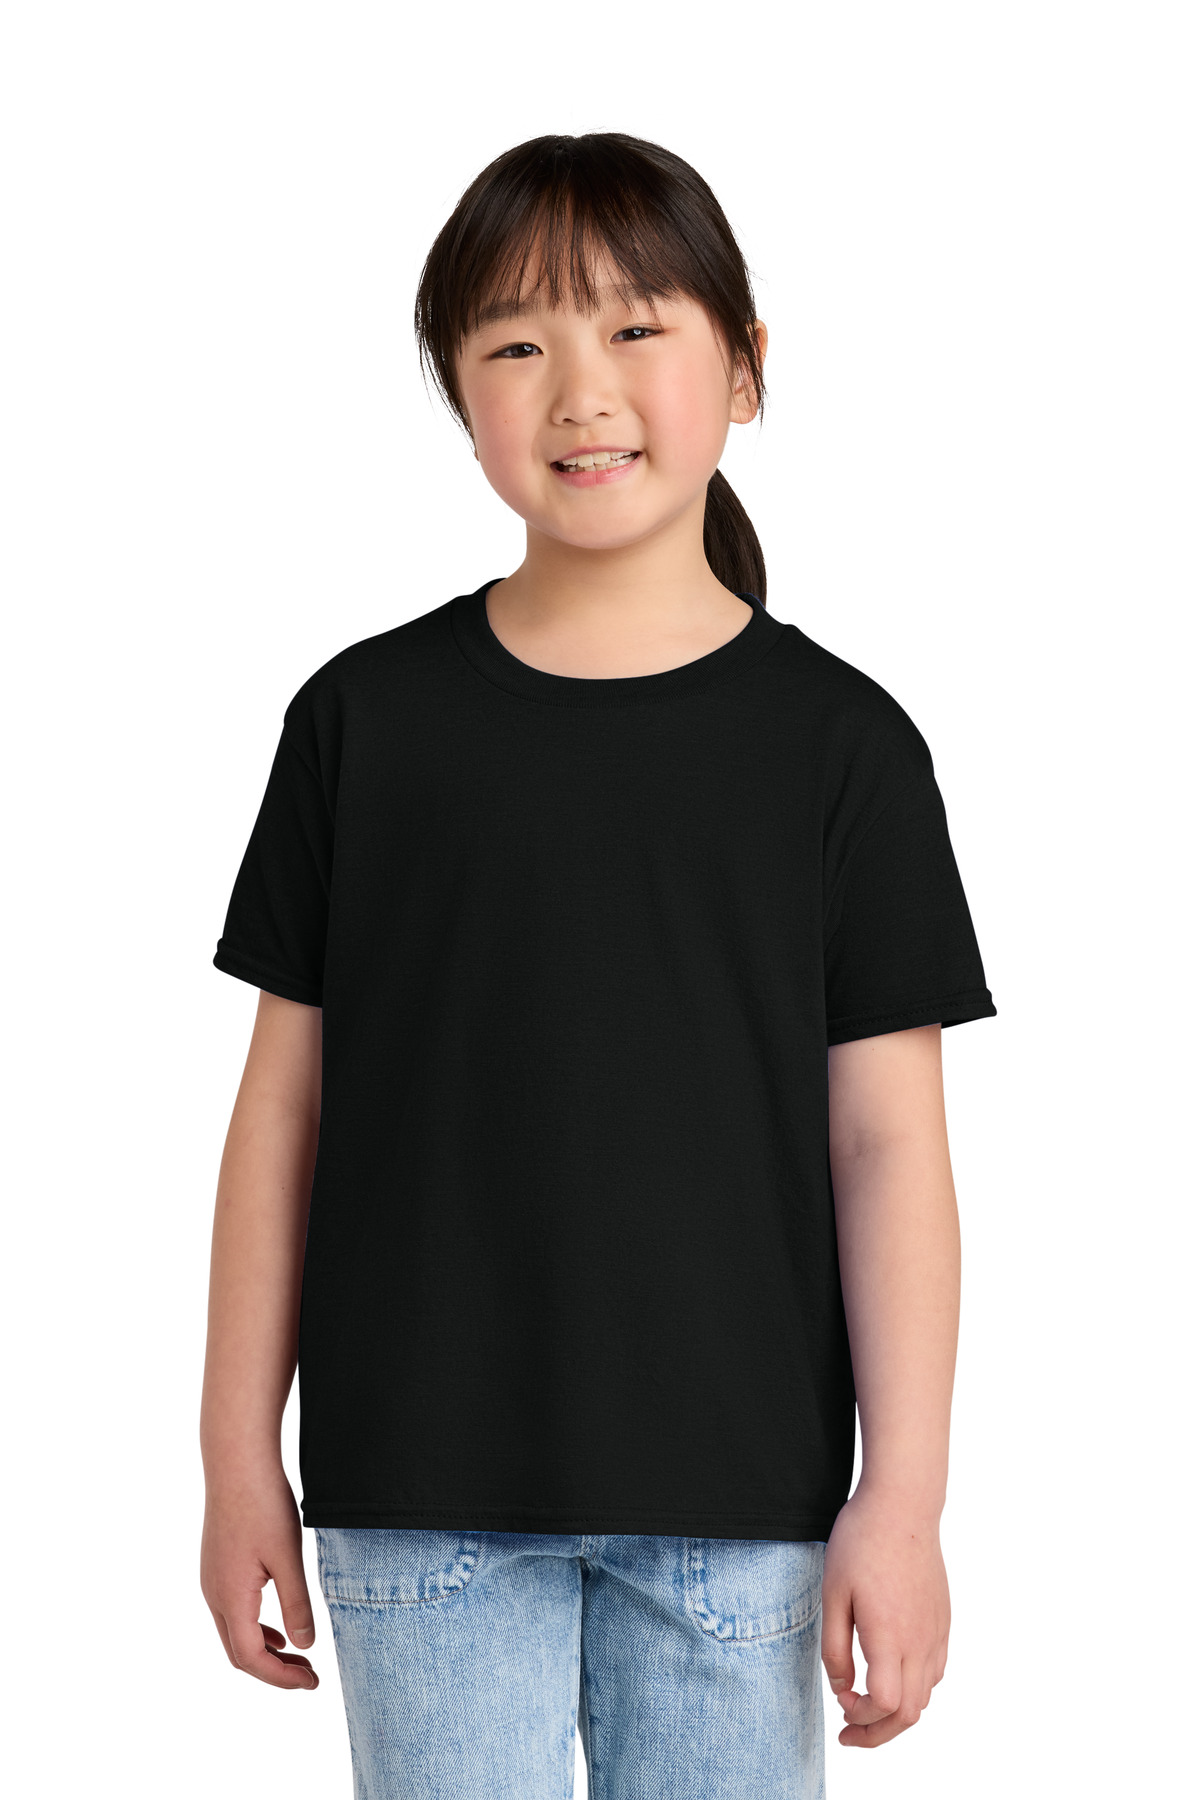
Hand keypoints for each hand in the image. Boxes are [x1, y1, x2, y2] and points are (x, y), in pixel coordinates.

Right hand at [201, 1465, 319, 1689]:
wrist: (236, 1462)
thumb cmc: (262, 1504)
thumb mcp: (288, 1557)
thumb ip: (296, 1604)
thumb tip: (304, 1645)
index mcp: (230, 1598)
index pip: (252, 1658)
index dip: (282, 1678)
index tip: (312, 1682)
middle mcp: (213, 1594)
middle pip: (238, 1652)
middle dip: (273, 1670)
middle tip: (308, 1674)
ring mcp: (211, 1579)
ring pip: (232, 1632)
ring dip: (263, 1649)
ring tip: (297, 1654)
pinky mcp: (216, 1565)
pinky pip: (230, 1611)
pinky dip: (254, 1627)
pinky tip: (276, 1624)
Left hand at [820, 1486, 949, 1747]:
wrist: (902, 1505)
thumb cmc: (860, 1543)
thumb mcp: (832, 1593)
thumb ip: (834, 1647)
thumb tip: (841, 1687)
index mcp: (890, 1637)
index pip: (885, 1706)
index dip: (860, 1716)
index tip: (839, 1699)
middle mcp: (920, 1641)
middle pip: (909, 1714)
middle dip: (878, 1732)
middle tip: (849, 1731)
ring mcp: (936, 1632)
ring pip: (926, 1696)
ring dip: (897, 1712)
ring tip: (866, 1704)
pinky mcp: (942, 1620)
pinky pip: (935, 1671)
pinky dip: (914, 1687)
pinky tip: (891, 1673)